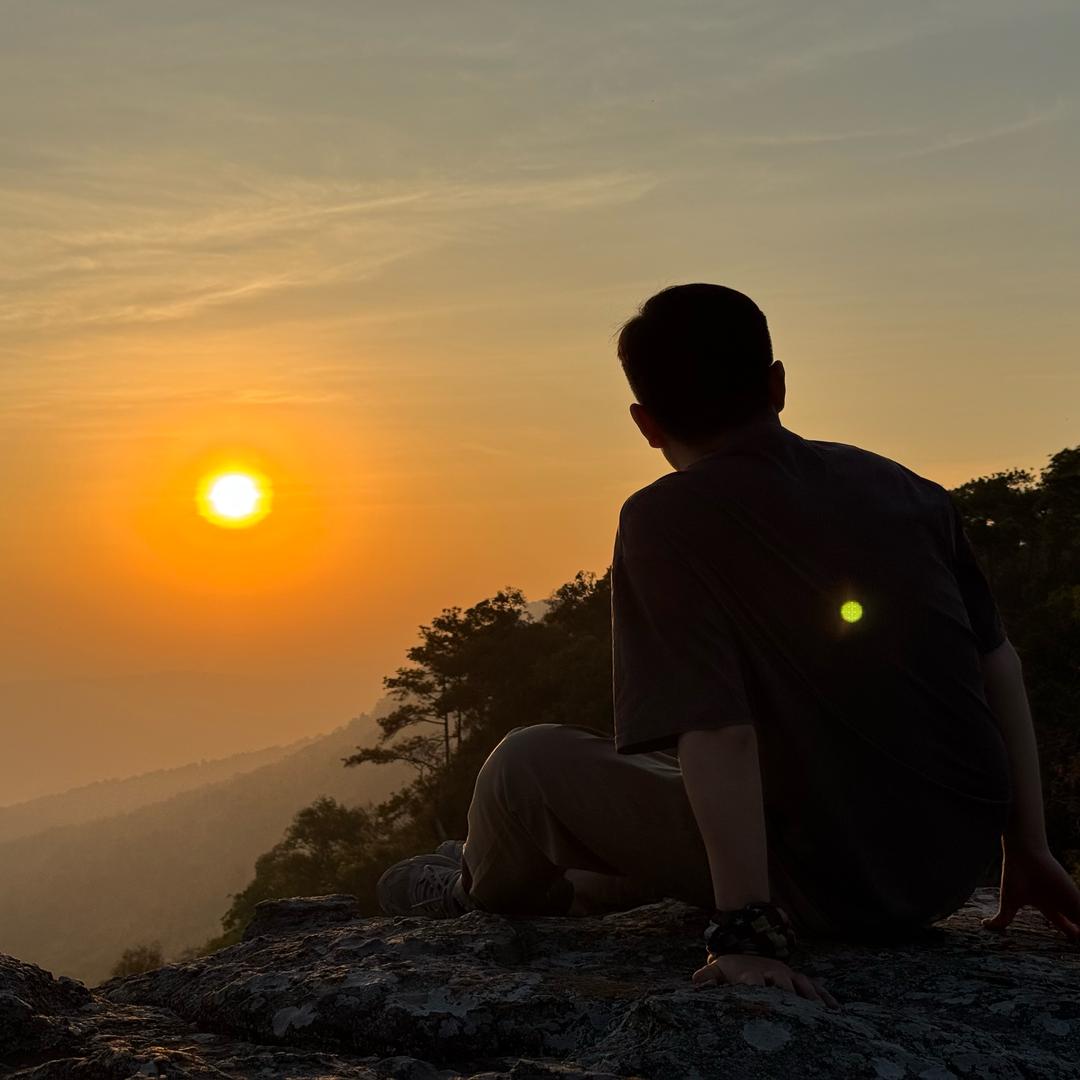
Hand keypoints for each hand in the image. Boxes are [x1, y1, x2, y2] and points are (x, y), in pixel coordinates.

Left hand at [691, 952, 838, 1007]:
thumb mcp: (718, 969)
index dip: (753, 986)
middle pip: (781, 981)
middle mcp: (771, 972)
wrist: (748, 944)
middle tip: (797, 1007)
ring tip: (823, 1012)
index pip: (752, 980)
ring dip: (812, 996)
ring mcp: (787, 974)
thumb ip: (707, 977)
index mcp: (751, 973)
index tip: (756, 995)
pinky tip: (836, 1010)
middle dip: (788, 993)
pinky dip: (825, 996)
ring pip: (802, 983)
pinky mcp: (798, 979)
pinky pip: (814, 986)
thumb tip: (695, 983)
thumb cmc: (732, 966)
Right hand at [982, 844, 1079, 942]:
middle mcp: (1060, 902)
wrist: (1024, 854)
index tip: (1074, 940)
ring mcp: (1070, 900)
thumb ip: (1001, 919)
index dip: (1071, 932)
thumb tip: (984, 924)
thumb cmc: (1014, 875)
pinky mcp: (1076, 899)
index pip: (1063, 923)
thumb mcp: (1009, 902)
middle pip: (1077, 921)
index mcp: (1046, 904)